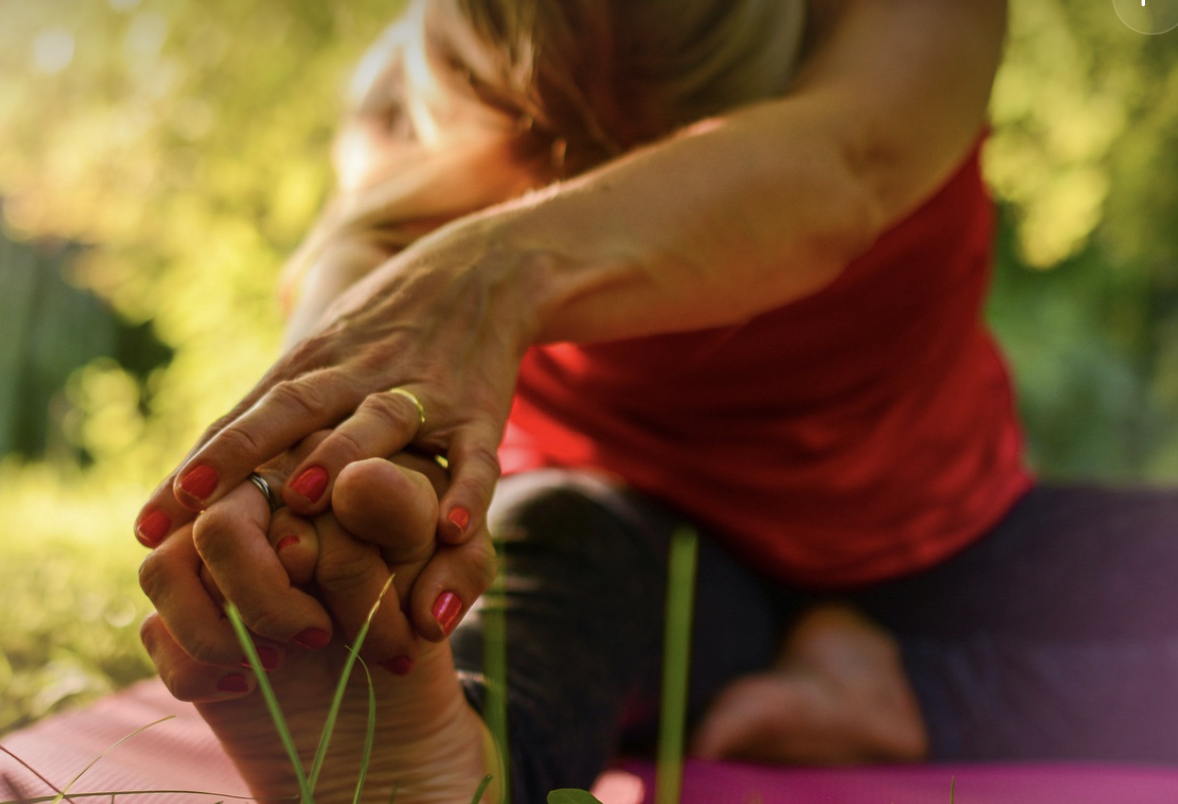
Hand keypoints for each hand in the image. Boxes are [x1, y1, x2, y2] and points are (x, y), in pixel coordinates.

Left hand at [134, 213, 543, 556]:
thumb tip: (198, 485)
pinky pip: (475, 455)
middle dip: (239, 455)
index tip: (145, 525)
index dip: (195, 468)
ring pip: (378, 423)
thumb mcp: (325, 350)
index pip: (243, 418)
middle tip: (191, 504)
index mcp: (315, 365)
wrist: (484, 268)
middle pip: (291, 410)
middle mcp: (359, 374)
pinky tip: (453, 529)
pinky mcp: (479, 410)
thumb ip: (272, 411)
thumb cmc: (388, 326)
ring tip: (303, 497)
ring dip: (340, 456)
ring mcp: (422, 390)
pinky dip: (468, 490)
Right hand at [141, 455, 499, 802]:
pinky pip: (157, 629)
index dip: (298, 526)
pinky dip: (195, 665)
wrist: (401, 684)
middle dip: (262, 594)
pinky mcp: (186, 615)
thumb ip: (405, 512)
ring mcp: (207, 557)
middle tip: (317, 637)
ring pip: (164, 568)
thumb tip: (354, 480)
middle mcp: (249, 500)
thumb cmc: (429, 594)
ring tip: (282, 659)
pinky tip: (244, 684)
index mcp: (310, 460)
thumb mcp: (447, 553)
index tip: (310, 569)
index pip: (272, 472)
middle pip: (216, 525)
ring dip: (214, 628)